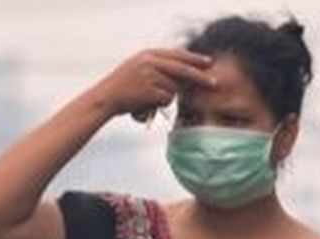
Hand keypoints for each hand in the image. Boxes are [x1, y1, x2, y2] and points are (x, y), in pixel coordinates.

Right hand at [88, 49, 215, 120]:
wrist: (104, 99)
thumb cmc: (122, 89)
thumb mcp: (138, 70)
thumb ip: (158, 69)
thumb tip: (183, 77)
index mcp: (148, 54)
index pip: (177, 55)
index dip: (194, 59)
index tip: (209, 63)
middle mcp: (150, 62)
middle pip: (182, 70)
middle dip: (200, 77)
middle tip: (215, 83)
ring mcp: (149, 75)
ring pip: (173, 89)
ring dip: (166, 97)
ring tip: (147, 99)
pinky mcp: (149, 90)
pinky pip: (166, 99)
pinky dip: (159, 104)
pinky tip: (144, 104)